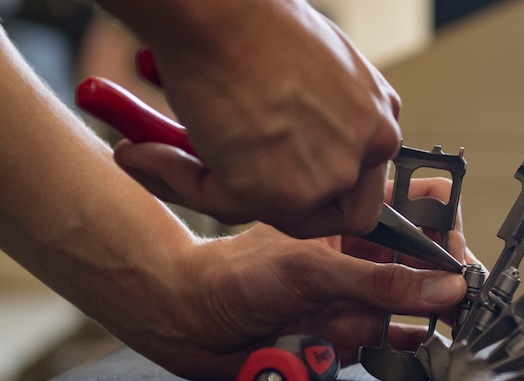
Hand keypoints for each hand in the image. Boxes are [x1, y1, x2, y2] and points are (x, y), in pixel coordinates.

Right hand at [100, 0, 401, 236]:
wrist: (218, 9)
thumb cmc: (258, 21)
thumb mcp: (322, 71)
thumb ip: (325, 121)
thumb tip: (296, 154)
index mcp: (379, 123)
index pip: (362, 189)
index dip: (324, 195)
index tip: (286, 186)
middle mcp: (361, 156)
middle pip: (333, 216)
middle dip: (286, 208)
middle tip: (238, 188)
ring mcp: (320, 178)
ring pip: (274, 216)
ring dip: (224, 190)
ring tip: (172, 154)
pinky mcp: (270, 192)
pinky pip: (218, 206)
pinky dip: (176, 179)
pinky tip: (144, 152)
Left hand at [125, 177, 478, 380]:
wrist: (194, 325)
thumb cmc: (237, 276)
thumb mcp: (312, 270)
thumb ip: (380, 281)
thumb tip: (443, 286)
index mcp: (353, 221)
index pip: (417, 211)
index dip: (445, 227)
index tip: (460, 252)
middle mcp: (361, 257)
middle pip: (424, 263)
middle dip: (446, 279)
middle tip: (468, 296)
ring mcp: (357, 296)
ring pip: (412, 305)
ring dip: (426, 314)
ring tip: (438, 321)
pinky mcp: (350, 334)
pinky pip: (393, 340)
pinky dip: (410, 344)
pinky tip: (422, 344)